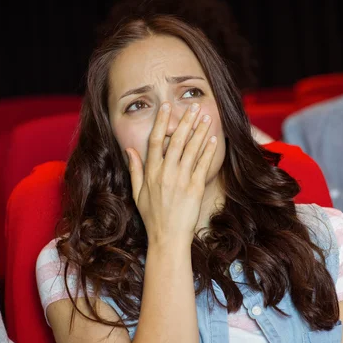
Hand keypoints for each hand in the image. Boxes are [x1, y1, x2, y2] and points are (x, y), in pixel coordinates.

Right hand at [126, 102, 217, 250]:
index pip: (155, 140)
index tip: (166, 106)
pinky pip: (203, 165)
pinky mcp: (195, 188)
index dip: (161, 122)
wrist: (168, 237)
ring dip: (199, 131)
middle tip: (193, 106)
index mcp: (151, 172)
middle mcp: (166, 173)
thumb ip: (135, 169)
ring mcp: (181, 180)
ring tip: (206, 116)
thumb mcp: (138, 193)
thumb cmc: (153, 216)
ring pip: (192, 149)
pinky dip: (208, 150)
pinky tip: (213, 139)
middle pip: (176, 140)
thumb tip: (129, 149)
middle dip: (185, 121)